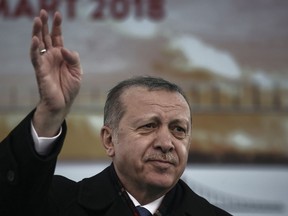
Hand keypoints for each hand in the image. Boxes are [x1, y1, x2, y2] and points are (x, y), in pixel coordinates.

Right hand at [31, 9, 81, 136]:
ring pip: (39, 44)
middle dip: (44, 24)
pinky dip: (34, 48)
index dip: (57, 26)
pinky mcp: (40, 70)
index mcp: (61, 55)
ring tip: (37, 19)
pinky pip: (35, 57)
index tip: (57, 14)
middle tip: (43, 11)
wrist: (63, 103)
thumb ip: (74, 59)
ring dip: (37, 32)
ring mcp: (45, 62)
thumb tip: (65, 49)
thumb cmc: (70, 88)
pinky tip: (35, 39)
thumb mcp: (78, 72)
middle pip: (46, 36)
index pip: (57, 37)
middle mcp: (52, 56)